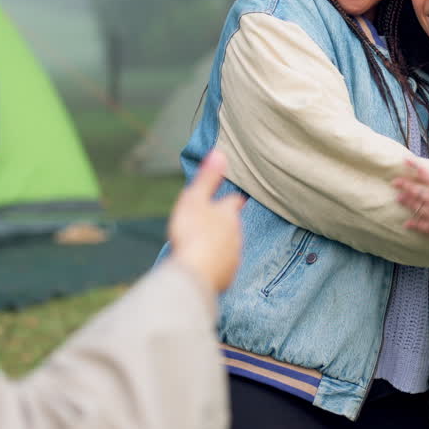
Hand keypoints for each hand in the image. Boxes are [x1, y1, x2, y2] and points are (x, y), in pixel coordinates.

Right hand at [168, 149, 245, 293]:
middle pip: (232, 226)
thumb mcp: (195, 199)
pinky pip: (223, 268)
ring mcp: (233, 256)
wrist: (195, 271)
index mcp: (228, 214)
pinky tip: (207, 266)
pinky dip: (217, 265)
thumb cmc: (192, 232)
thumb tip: (220, 152)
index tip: (232, 198)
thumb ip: (208, 178)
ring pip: (229, 247)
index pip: (234, 202)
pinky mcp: (227, 276)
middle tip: (211, 224)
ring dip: (220, 245)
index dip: (231, 199)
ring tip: (207, 246)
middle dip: (224, 224)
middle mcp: (236, 235)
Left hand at [394, 155, 428, 275]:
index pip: (426, 173)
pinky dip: (414, 224)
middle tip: (394, 182)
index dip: (414, 165)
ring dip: (407, 202)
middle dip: (405, 185)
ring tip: (398, 198)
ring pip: (417, 207)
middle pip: (417, 191)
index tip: (405, 160)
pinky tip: (406, 224)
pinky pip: (423, 226)